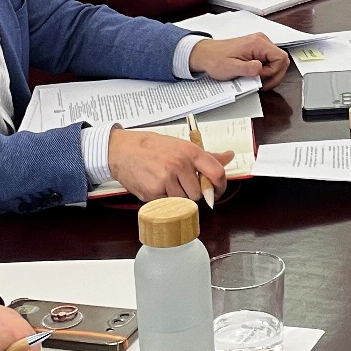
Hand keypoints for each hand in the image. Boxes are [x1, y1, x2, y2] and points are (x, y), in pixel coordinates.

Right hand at [106, 126, 231, 202]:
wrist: (121, 150)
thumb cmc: (151, 147)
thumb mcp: (181, 145)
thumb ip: (207, 156)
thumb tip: (229, 157)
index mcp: (190, 151)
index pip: (217, 173)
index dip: (220, 186)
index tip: (216, 191)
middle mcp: (180, 165)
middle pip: (199, 193)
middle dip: (191, 191)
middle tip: (179, 182)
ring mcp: (166, 179)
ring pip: (184, 201)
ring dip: (177, 196)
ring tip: (165, 182)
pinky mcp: (153, 192)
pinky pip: (167, 204)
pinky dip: (163, 199)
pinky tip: (156, 186)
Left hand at [187, 33, 289, 84]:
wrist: (206, 54)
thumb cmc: (216, 59)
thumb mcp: (231, 68)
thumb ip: (248, 68)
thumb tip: (261, 68)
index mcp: (258, 43)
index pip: (281, 58)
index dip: (274, 72)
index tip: (261, 78)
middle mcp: (261, 41)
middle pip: (282, 60)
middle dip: (274, 75)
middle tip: (260, 83)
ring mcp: (260, 44)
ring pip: (277, 61)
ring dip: (270, 74)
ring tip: (257, 79)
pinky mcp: (257, 49)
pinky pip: (270, 60)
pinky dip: (265, 70)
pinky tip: (255, 75)